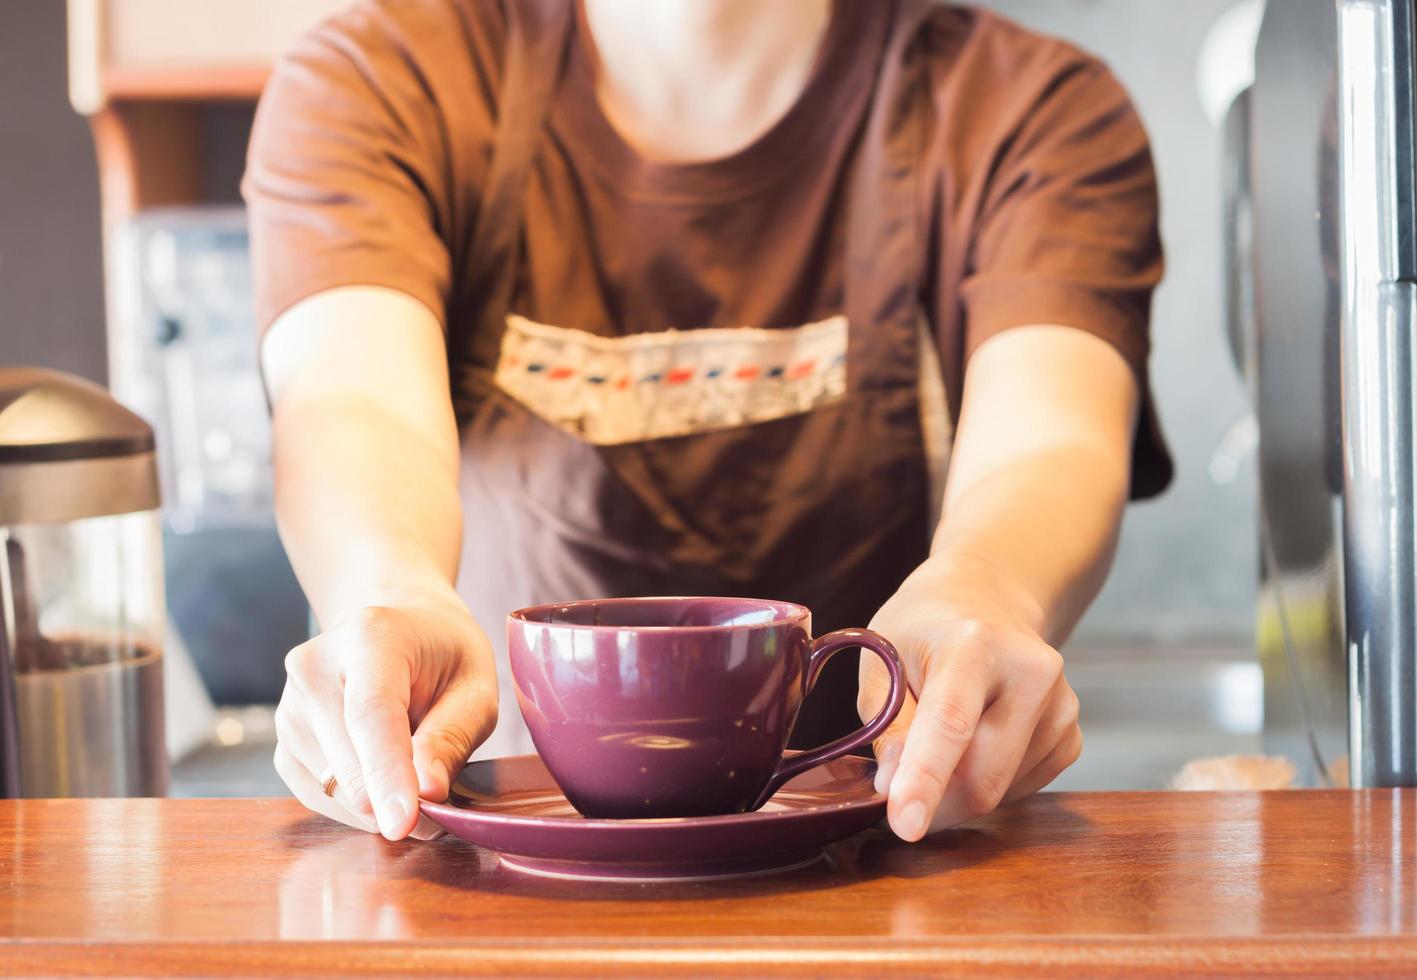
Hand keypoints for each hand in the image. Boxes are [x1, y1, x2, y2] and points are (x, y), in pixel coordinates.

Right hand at [273, 588, 498, 839]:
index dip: (387, 774)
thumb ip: (453, 736)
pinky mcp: (283, 741)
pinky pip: (318, 797)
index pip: (371, 714)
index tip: (403, 825)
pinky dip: (356, 806)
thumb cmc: (444, 658)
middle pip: (348, 761)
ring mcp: (289, 705)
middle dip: (397, 801)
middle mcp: (314, 666)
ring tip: (413, 769)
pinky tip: (382, 778)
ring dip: (379, 802)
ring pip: (333, 788)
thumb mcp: (475, 686)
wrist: (399, 632)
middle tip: (441, 806)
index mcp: (370, 636)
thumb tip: (427, 793)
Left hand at [859, 554, 1081, 840]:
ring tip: (941, 740)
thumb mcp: (883, 657)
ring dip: (957, 790)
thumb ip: (886, 724)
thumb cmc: (924, 630)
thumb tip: (894, 788)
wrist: (988, 600)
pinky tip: (976, 743)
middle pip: (982, 776)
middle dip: (934, 803)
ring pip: (1000, 791)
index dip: (925, 780)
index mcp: (974, 643)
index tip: (904, 827)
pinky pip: (1020, 790)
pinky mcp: (1071, 734)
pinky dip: (986, 784)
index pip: (951, 723)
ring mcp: (1061, 704)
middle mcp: (1031, 671)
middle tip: (897, 798)